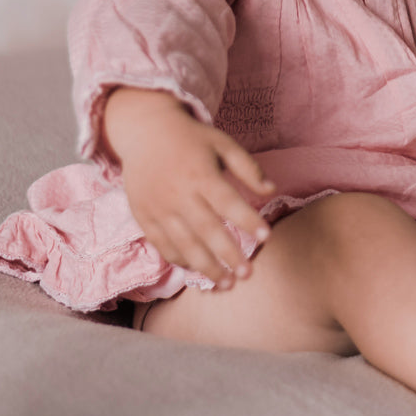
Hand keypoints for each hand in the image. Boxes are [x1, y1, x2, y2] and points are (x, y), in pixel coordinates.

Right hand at [104, 87, 275, 289]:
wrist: (144, 131)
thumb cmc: (191, 138)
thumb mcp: (222, 143)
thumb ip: (248, 168)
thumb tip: (272, 191)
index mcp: (200, 173)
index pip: (227, 202)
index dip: (247, 220)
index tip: (266, 237)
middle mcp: (178, 193)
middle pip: (206, 230)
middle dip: (228, 255)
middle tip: (248, 274)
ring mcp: (158, 208)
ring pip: (183, 244)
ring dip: (206, 267)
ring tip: (227, 283)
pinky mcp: (144, 216)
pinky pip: (162, 245)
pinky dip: (180, 260)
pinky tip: (198, 271)